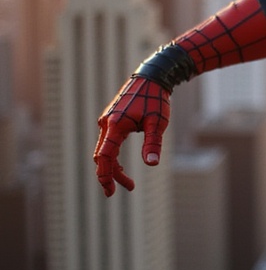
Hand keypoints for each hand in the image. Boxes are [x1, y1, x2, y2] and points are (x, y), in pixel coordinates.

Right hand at [94, 75, 169, 195]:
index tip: (110, 190)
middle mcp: (107, 123)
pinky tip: (121, 165)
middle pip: (102, 156)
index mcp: (115, 124)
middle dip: (110, 175)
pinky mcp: (111, 120)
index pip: (105, 155)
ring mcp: (107, 121)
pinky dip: (113, 157)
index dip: (105, 174)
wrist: (151, 79)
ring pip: (104, 150)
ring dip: (113, 167)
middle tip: (123, 190)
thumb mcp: (157, 123)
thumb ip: (153, 143)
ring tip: (129, 183)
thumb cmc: (155, 100)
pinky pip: (108, 143)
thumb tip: (151, 164)